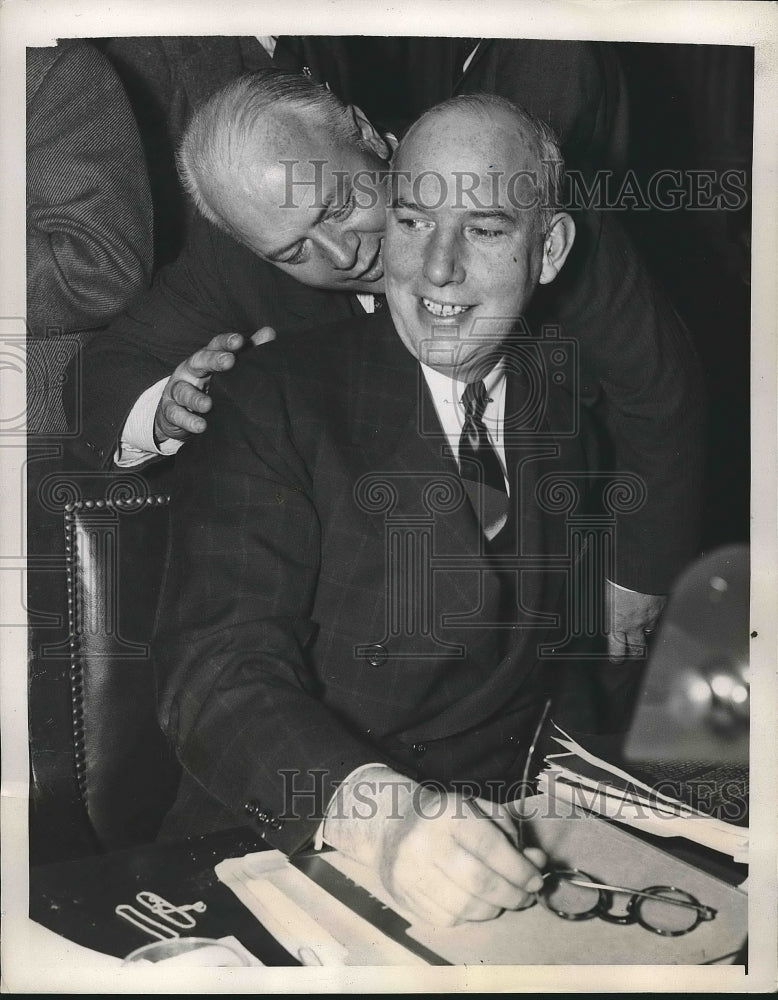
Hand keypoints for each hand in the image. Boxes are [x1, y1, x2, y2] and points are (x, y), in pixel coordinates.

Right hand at [153, 327, 275, 443]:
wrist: (180, 413)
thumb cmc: (210, 386)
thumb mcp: (227, 369)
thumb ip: (248, 352)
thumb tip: (269, 332)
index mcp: (206, 358)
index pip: (215, 345)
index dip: (226, 342)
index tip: (240, 341)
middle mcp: (190, 371)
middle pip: (199, 361)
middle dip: (213, 360)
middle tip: (229, 361)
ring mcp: (178, 390)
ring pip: (184, 390)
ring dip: (196, 398)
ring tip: (208, 405)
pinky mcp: (170, 410)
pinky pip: (176, 414)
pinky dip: (187, 420)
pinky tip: (200, 426)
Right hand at [323, 767, 545, 926]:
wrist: (388, 826)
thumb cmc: (442, 817)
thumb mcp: (475, 808)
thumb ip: (509, 832)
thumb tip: (536, 860)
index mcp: (446, 814)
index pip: (490, 846)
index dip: (519, 868)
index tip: (536, 879)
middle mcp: (424, 843)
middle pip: (479, 882)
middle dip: (512, 894)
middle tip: (526, 895)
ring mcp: (410, 874)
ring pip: (465, 906)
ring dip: (494, 908)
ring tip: (503, 899)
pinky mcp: (404, 899)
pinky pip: (449, 919)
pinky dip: (471, 916)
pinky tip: (476, 904)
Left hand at [605, 580, 666, 662]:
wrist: (638, 567)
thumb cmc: (617, 579)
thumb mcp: (606, 596)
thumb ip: (608, 609)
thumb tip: (607, 612)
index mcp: (616, 622)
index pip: (617, 649)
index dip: (617, 657)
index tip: (617, 660)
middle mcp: (634, 624)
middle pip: (638, 649)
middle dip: (635, 653)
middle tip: (633, 654)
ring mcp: (650, 617)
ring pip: (650, 632)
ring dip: (646, 630)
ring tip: (642, 627)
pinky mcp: (661, 608)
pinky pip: (659, 616)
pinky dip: (656, 614)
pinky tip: (653, 608)